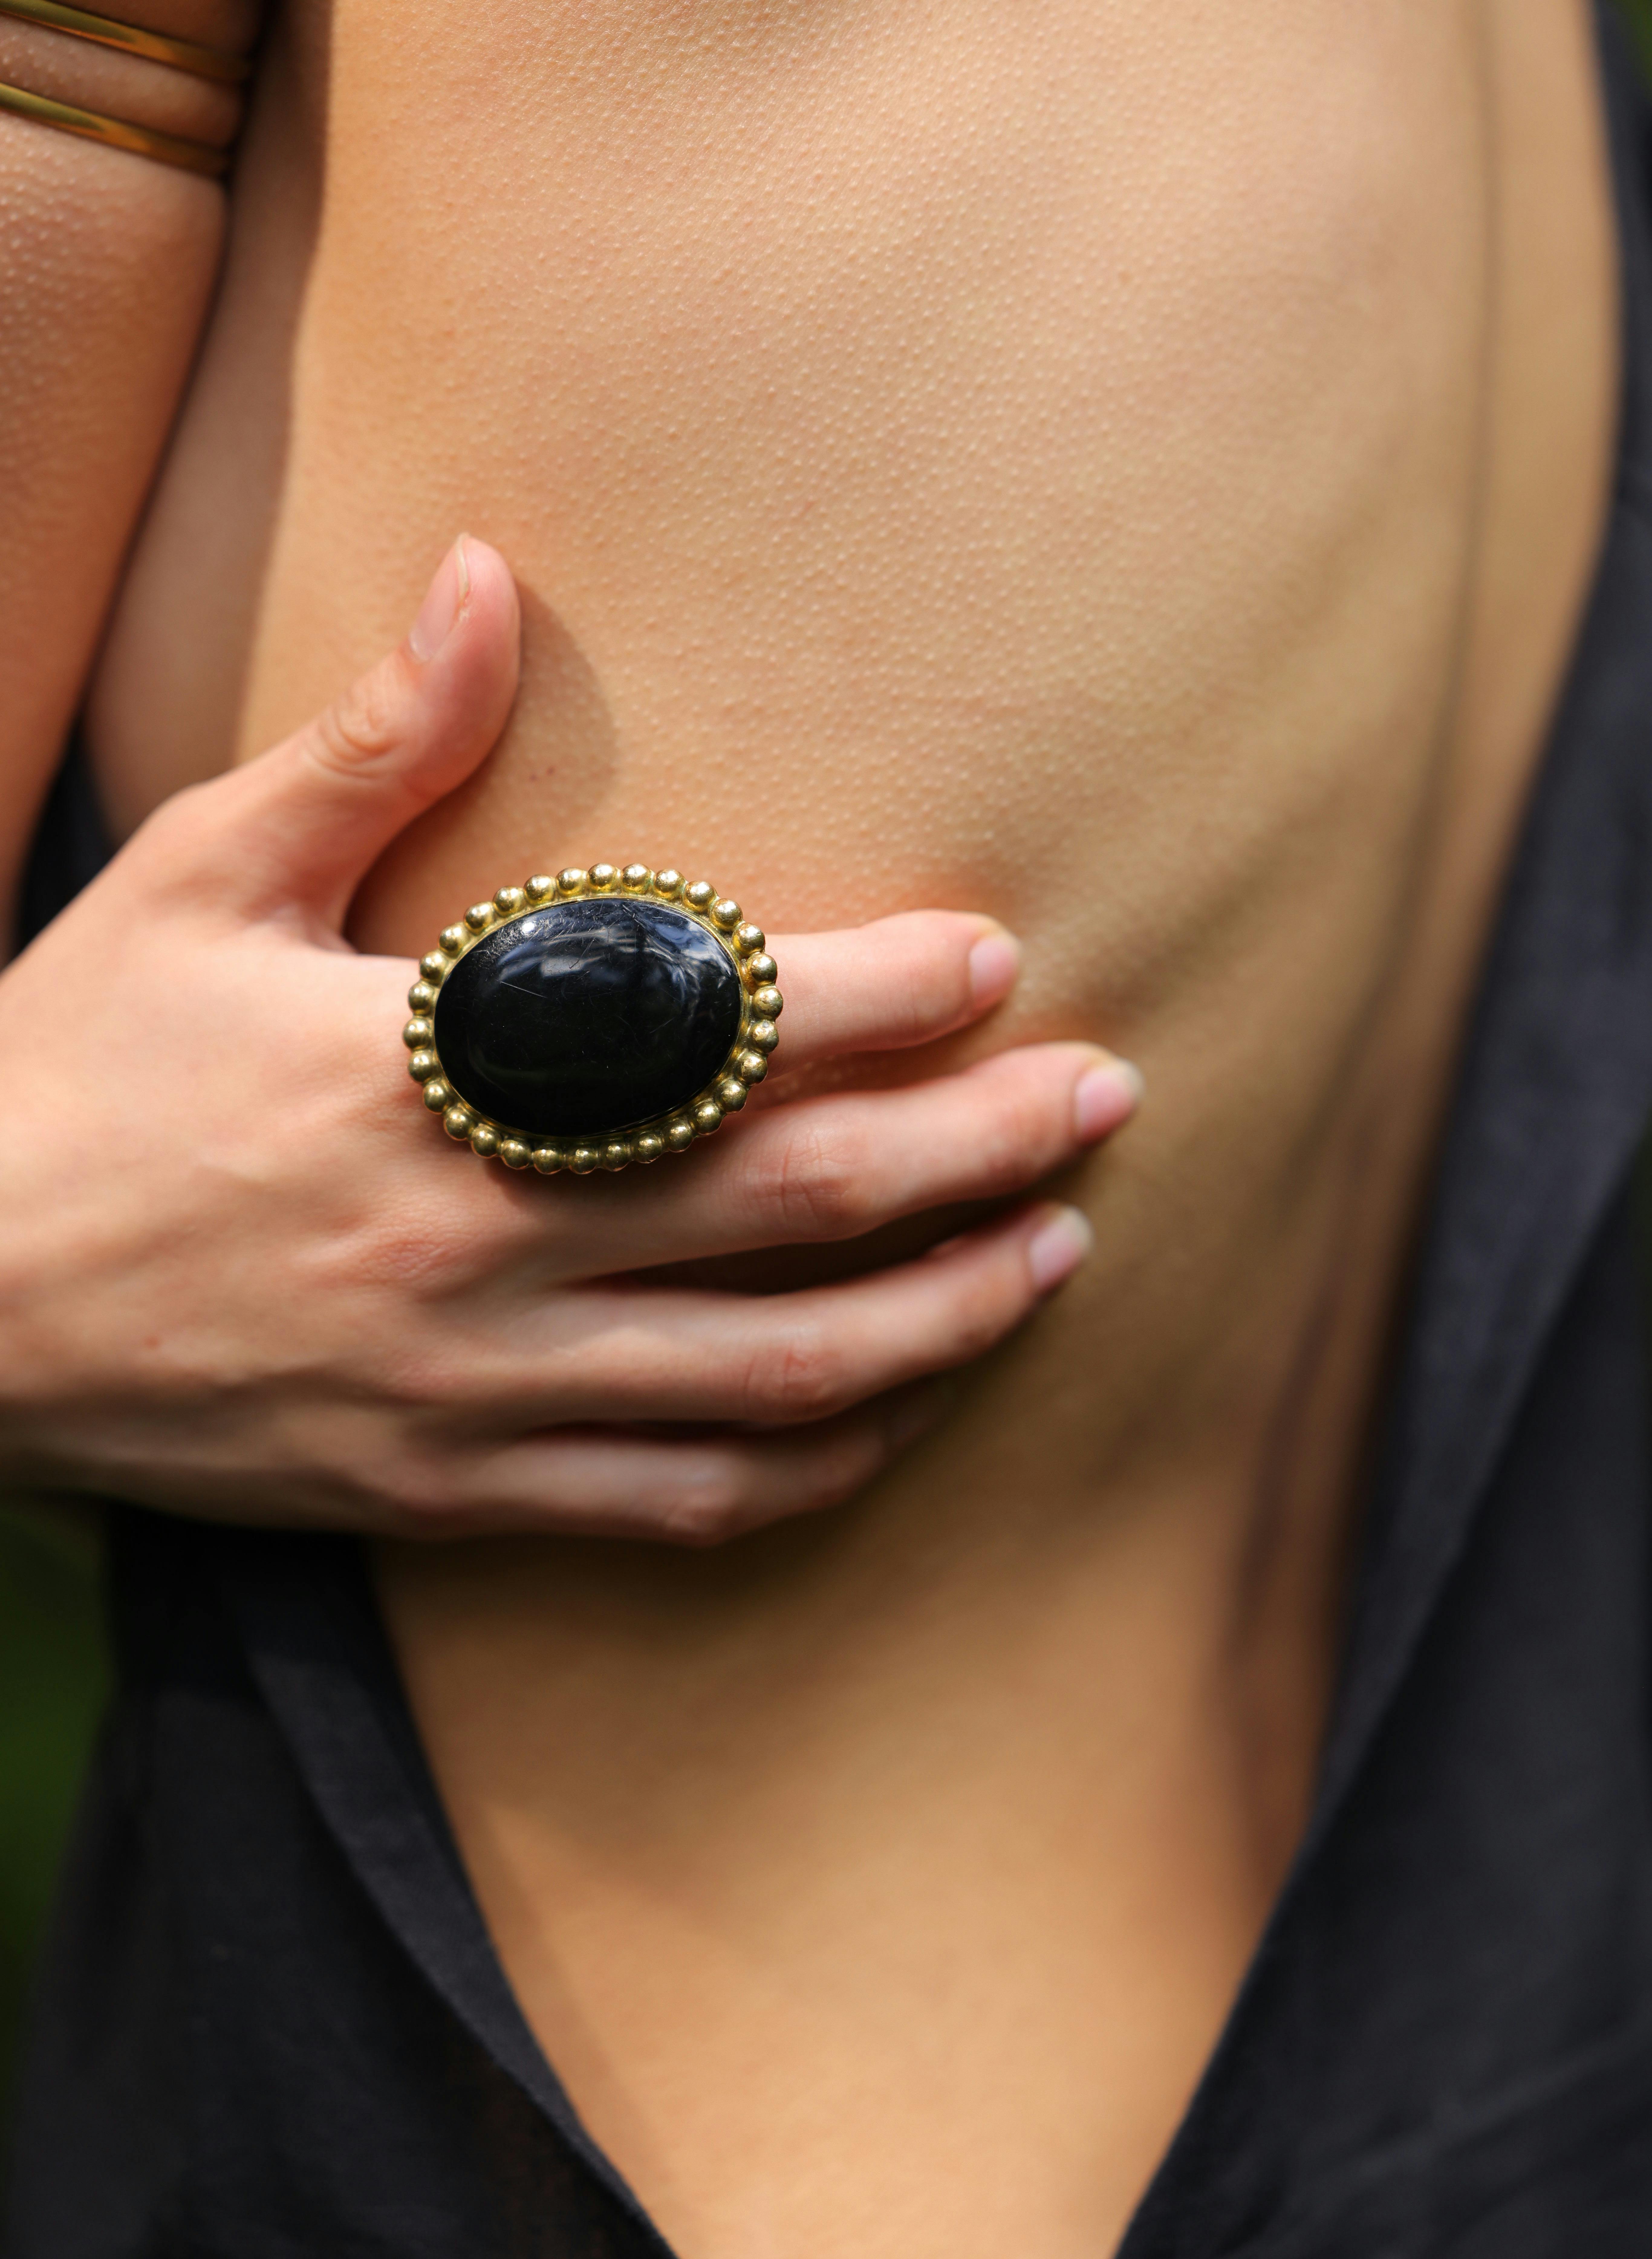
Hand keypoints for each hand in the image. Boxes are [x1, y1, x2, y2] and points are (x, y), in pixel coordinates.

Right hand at [0, 539, 1140, 1541]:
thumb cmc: (64, 1080)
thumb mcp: (195, 884)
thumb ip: (367, 744)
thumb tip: (482, 572)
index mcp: (421, 1080)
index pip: (714, 1034)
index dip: (880, 997)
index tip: (996, 959)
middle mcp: (475, 1245)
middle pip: (794, 1210)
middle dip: (977, 1153)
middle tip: (1106, 1102)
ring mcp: (471, 1389)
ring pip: (772, 1379)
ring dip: (938, 1318)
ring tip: (1055, 1260)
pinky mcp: (447, 1490)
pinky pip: (676, 1500)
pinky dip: (804, 1468)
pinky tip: (891, 1422)